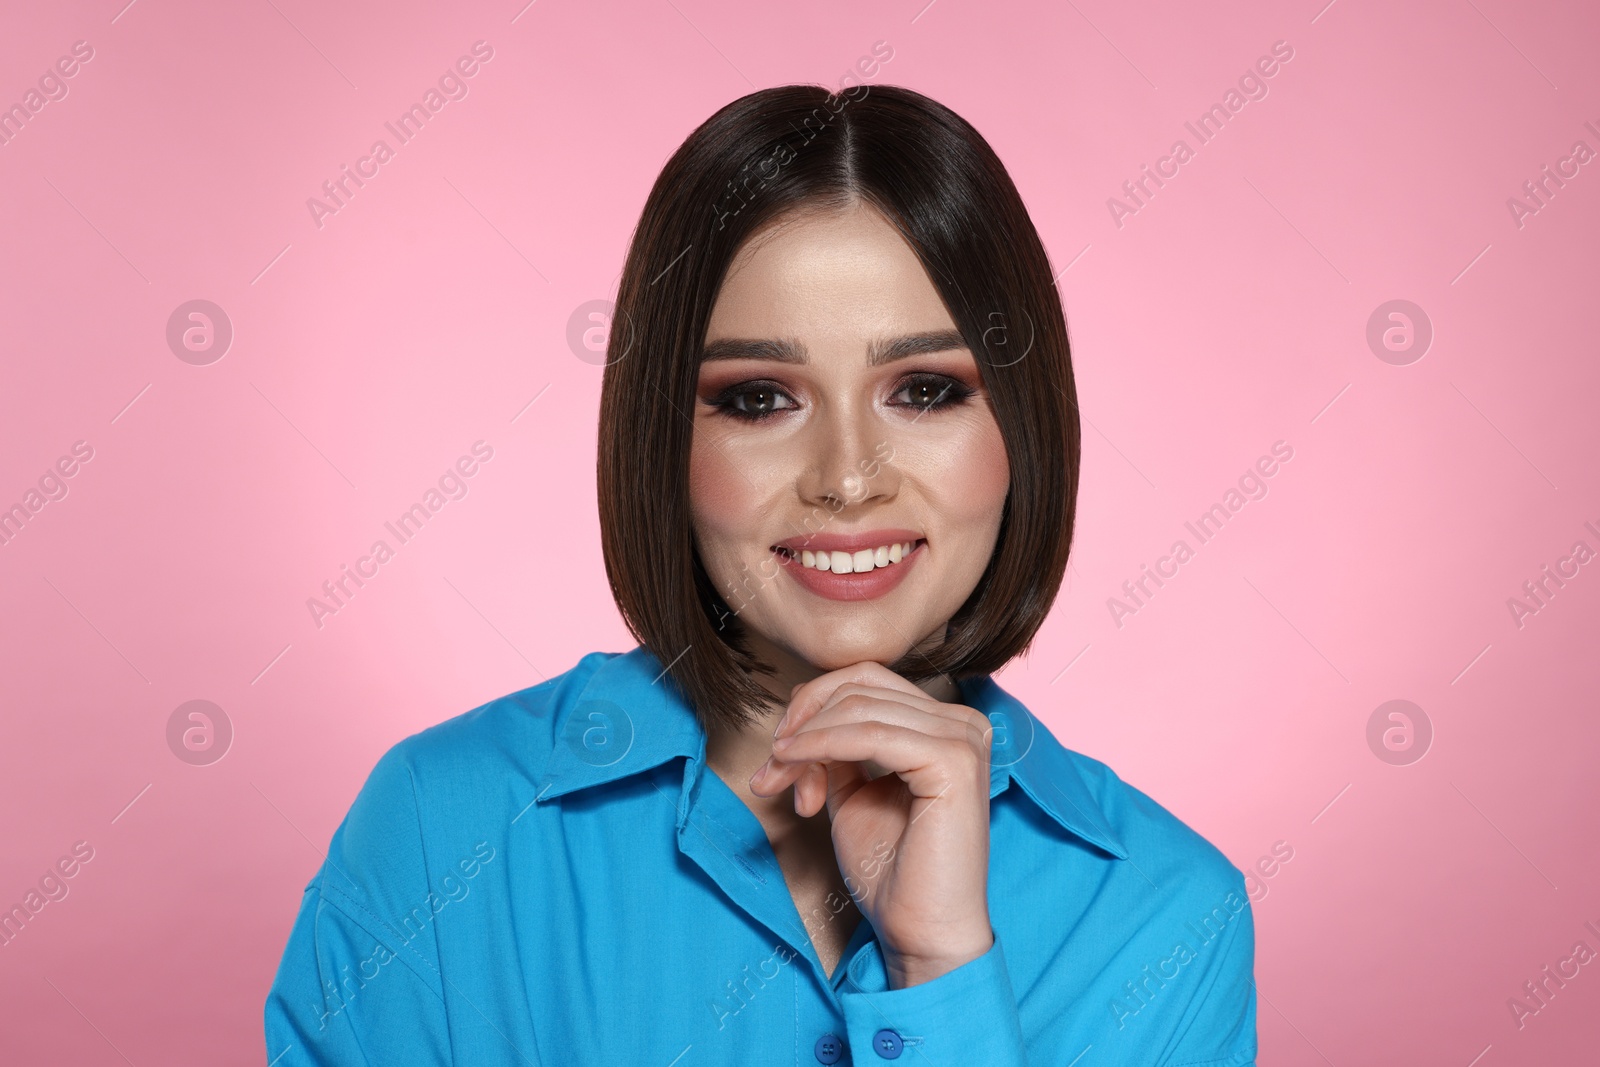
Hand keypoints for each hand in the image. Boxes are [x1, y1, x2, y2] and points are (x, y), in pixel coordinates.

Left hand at [749, 661, 995, 987]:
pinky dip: (820, 744)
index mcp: (946, 725)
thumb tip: (802, 717)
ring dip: (804, 740)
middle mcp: (963, 723)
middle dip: (801, 722)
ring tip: (777, 779)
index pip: (867, 681)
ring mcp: (963, 739)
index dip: (811, 706)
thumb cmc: (892, 872)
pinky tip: (792, 764)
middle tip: (771, 769)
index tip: (778, 753)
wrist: (920, 932)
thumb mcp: (854, 793)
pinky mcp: (953, 761)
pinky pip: (868, 733)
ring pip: (858, 706)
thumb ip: (837, 749)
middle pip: (859, 686)